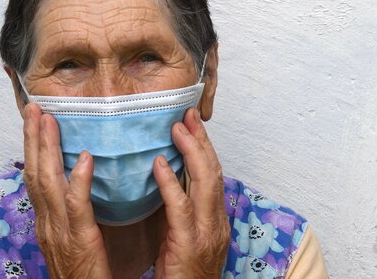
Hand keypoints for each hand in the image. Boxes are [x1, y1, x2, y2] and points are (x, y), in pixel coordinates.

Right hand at [22, 103, 111, 278]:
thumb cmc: (82, 274)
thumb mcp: (71, 239)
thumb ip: (72, 213)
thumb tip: (79, 183)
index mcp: (46, 221)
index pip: (34, 177)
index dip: (33, 148)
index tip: (35, 121)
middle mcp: (46, 222)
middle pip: (34, 172)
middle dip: (33, 138)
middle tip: (34, 108)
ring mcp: (58, 231)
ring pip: (48, 182)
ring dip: (47, 148)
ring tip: (49, 119)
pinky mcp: (79, 240)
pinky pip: (77, 206)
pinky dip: (79, 180)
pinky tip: (86, 157)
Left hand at [152, 107, 230, 278]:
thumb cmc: (182, 275)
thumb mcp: (182, 237)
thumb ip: (177, 210)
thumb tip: (164, 180)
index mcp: (215, 220)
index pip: (213, 175)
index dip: (204, 147)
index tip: (192, 124)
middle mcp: (216, 222)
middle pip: (214, 171)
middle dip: (201, 140)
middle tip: (188, 114)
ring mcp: (206, 233)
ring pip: (205, 182)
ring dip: (192, 151)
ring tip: (177, 128)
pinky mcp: (189, 244)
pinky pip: (181, 208)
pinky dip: (171, 183)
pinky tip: (159, 164)